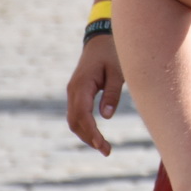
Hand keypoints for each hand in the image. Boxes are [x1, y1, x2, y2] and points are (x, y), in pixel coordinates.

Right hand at [66, 34, 124, 155]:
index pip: (82, 114)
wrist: (100, 40)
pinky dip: (84, 127)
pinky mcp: (77, 93)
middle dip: (89, 138)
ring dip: (86, 135)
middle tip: (107, 151)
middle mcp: (73, 90)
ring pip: (73, 120)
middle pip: (75, 121)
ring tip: (104, 147)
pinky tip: (97, 136)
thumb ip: (112, 93)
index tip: (102, 145)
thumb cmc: (112, 54)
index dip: (91, 132)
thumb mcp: (118, 72)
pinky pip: (77, 114)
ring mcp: (73, 92)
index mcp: (82, 84)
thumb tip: (106, 117)